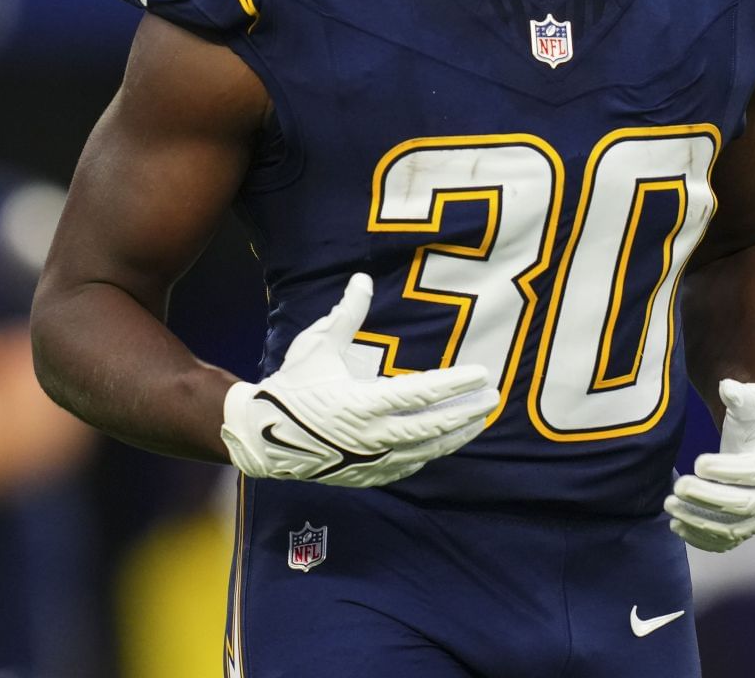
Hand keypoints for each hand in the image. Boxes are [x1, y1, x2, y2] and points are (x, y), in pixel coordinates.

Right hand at [221, 273, 497, 486]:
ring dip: (455, 435)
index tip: (481, 374)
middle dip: (466, 412)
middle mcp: (371, 437)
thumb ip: (346, 315)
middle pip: (432, 427)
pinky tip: (444, 442)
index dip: (455, 383)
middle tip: (493, 399)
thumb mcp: (317, 346)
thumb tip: (362, 280)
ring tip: (478, 421)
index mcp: (361, 403)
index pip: (421, 393)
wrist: (261, 437)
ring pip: (425, 450)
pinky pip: (409, 465)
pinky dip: (430, 453)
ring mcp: (370, 460)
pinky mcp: (367, 474)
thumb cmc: (292, 386)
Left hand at [665, 379, 754, 552]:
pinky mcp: (750, 524)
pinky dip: (703, 539)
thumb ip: (742, 395)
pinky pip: (728, 540)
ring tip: (670, 504)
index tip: (698, 462)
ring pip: (736, 528)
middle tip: (678, 486)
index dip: (729, 470)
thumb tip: (727, 388)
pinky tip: (676, 526)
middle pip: (748, 504)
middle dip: (710, 498)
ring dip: (701, 521)